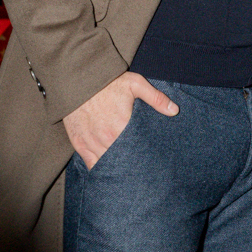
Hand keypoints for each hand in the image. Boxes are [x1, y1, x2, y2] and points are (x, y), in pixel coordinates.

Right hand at [63, 71, 177, 168]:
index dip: (145, 156)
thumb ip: (156, 98)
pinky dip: (100, 168)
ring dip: (117, 168)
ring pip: (108, 165)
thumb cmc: (107, 82)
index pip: (138, 150)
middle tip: (142, 169)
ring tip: (128, 172)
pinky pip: (92, 164)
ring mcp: (92, 143)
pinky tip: (109, 170)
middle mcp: (107, 139)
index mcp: (122, 126)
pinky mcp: (80, 144)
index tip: (152, 159)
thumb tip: (174, 111)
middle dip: (133, 164)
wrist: (76, 80)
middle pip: (124, 161)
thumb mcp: (135, 83)